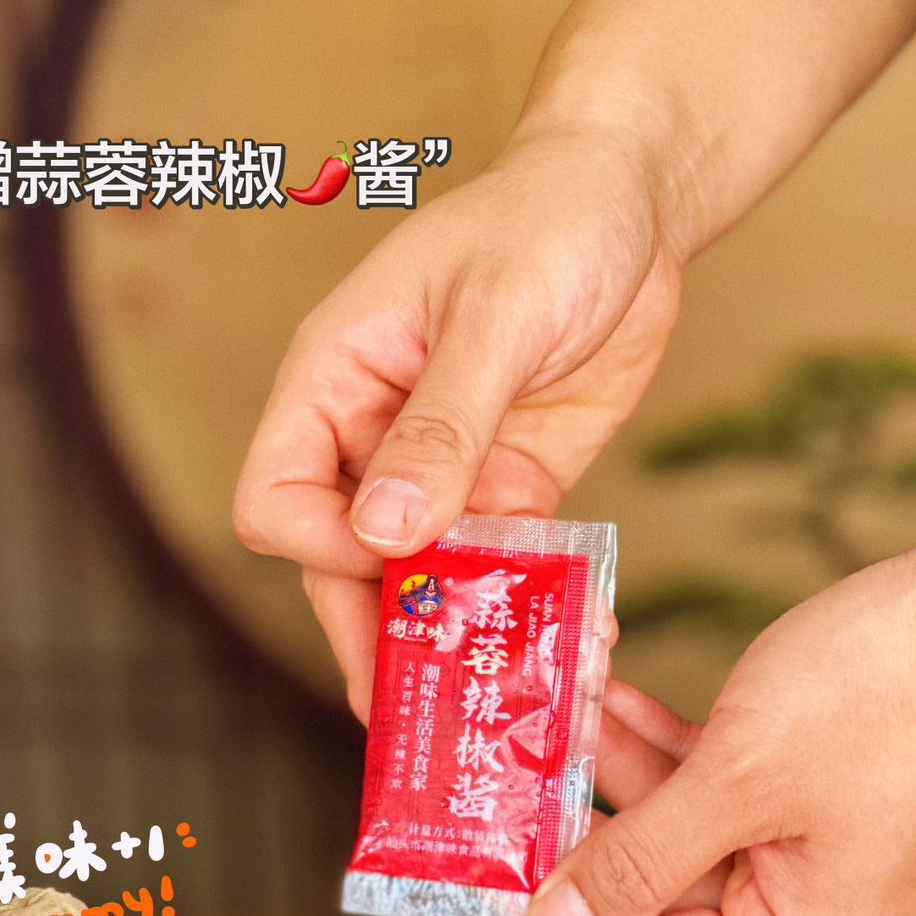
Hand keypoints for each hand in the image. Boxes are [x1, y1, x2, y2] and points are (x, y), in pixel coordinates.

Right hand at [234, 122, 683, 717]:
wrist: (637, 199)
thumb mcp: (495, 317)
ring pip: (425, 579)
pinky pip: (502, 566)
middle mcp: (373, 438)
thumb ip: (441, 426)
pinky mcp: (510, 486)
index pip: (279, 499)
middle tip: (431, 716)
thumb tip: (381, 534)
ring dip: (463, 634)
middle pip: (344, 565)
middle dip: (386, 634)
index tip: (401, 558)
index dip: (325, 544)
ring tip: (517, 695)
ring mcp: (442, 469)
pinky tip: (577, 643)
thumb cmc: (549, 220)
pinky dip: (528, 607)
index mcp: (332, 383)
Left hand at [523, 540, 915, 915]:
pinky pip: (720, 783)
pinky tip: (612, 694)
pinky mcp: (813, 783)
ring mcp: (813, 840)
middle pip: (668, 891)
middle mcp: (812, 903)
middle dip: (593, 822)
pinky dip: (669, 744)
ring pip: (686, 824)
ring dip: (623, 767)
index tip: (513, 860)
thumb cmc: (882, 694)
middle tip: (523, 770)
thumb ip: (639, 857)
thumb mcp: (738, 780)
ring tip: (562, 707)